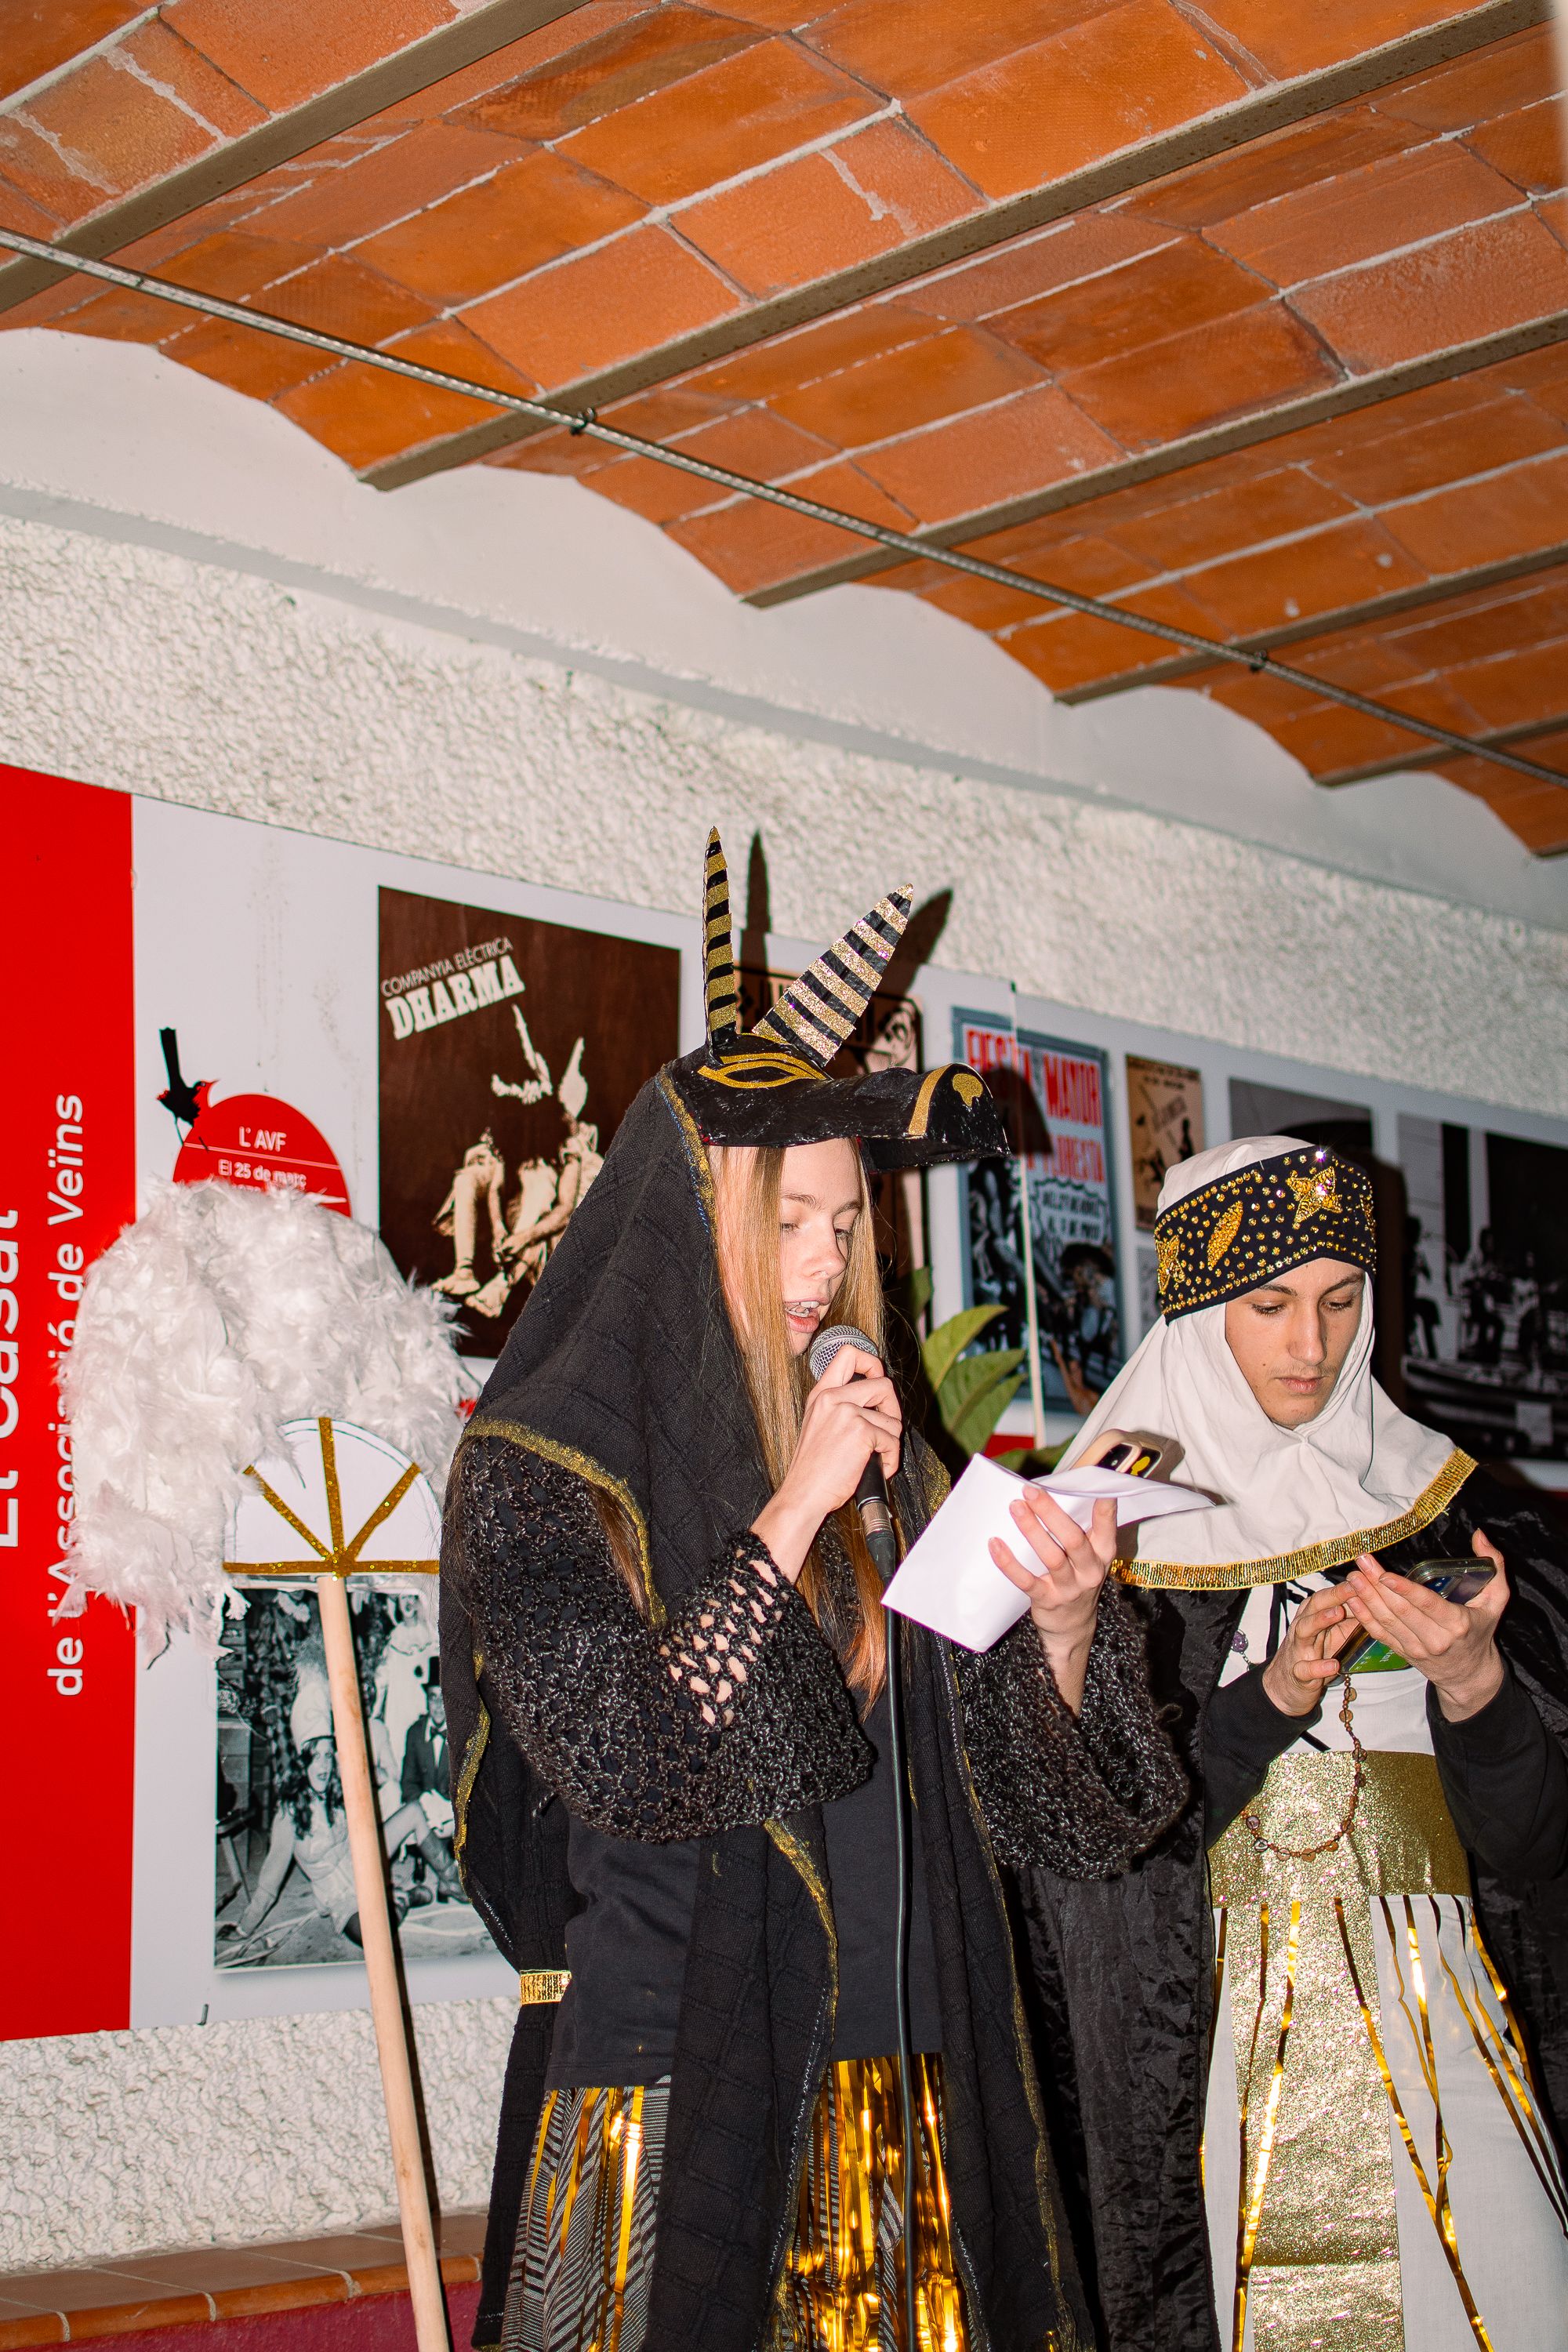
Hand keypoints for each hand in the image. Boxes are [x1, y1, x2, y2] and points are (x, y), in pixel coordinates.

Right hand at [751, 1345, 901, 1583]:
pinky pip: (893, 1441)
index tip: (876, 1379)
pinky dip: (890, 1460)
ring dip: (890, 1443)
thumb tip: (875, 1402)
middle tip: (886, 1429)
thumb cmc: (812, 1469)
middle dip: (893, 1409)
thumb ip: (840, 1407)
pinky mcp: (862, 1433)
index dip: (871, 1362)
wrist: (802, 1494)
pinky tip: (876, 1468)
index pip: (848, 1354)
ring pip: (893, 1420)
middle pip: (884, 1383)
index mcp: (821, 1395)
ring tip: (874, 1458)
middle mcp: (833, 1398)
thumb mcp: (817, 1425)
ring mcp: (847, 1413)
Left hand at [989, 1486, 1116, 1712]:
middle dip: (1051, 1512)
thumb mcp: (1088, 1556)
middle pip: (1073, 1538)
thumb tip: (1047, 1494)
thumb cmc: (1076, 1577)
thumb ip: (1078, 1529)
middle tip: (1030, 1491)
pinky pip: (1026, 1580)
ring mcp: (1069, 1587)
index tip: (1096, 1485)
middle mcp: (1090, 1570)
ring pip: (1051, 1557)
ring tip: (1016, 1508)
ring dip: (1031, 1530)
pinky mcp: (1047, 1599)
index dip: (1104, 1507)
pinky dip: (1009, 1562)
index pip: (1107, 1526)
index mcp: (1102, 1552)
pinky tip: (995, 1544)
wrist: (1073, 1626)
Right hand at [1260, 1584, 1360, 1716]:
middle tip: (1352, 1587)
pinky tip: (1333, 1665)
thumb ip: (1349, 1619)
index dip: (1343, 1588)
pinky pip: (1305, 1669)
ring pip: (1304, 1630)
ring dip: (1320, 1620)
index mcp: (1311, 1616)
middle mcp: (1302, 1628)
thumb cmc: (1312, 1654)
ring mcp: (1298, 1650)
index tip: (1361, 1578)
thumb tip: (1372, 1602)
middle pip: (1313, 1606)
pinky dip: (1318, 1667)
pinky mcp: (1298, 1673)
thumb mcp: (1332, 1634)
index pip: (1326, 1597)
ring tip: (1338, 1613)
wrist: (1284, 1686)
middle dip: (1333, 1596)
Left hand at [1343, 1532, 1506, 1721]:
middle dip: (1377, 1585)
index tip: (1385, 1574)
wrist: (1470, 1675)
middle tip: (1361, 1563)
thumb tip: (1480, 1534)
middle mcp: (1435, 1639)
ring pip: (1387, 1622)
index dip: (1404, 1589)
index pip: (1426, 1604)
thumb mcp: (1496, 1601)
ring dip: (1366, 1598)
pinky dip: (1363, 1617)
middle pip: (1400, 1610)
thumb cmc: (1481, 1630)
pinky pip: (1380, 1634)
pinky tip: (1351, 1599)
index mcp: (1457, 1624)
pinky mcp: (1403, 1653)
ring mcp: (1416, 1648)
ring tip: (1353, 1577)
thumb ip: (1494, 1566)